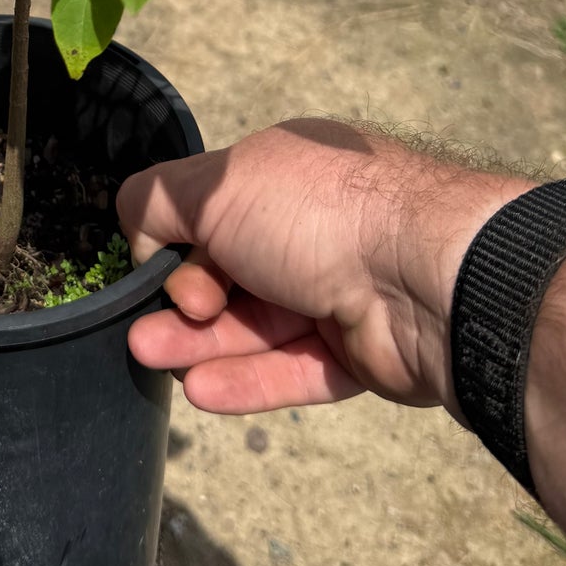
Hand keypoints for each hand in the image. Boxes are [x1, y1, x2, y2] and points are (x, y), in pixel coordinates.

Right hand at [117, 120, 529, 415]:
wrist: (425, 277)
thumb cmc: (316, 214)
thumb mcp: (214, 184)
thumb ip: (157, 200)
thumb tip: (140, 235)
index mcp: (286, 175)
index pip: (214, 211)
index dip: (178, 243)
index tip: (159, 267)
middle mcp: (314, 229)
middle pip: (230, 273)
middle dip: (181, 303)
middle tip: (147, 330)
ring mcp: (340, 292)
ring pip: (257, 325)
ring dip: (200, 344)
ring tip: (149, 359)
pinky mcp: (361, 353)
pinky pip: (294, 369)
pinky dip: (247, 379)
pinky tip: (200, 391)